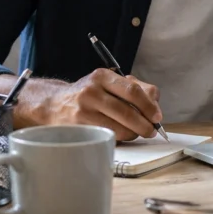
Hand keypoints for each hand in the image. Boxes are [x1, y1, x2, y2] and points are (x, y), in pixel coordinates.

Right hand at [38, 69, 162, 140]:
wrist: (54, 104)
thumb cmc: (89, 94)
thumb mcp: (108, 82)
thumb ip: (134, 88)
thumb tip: (155, 103)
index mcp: (102, 76)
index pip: (132, 90)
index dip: (149, 106)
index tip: (157, 116)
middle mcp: (91, 91)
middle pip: (127, 111)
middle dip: (145, 124)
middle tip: (152, 131)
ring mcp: (83, 110)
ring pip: (119, 127)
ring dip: (134, 133)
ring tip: (138, 133)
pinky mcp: (79, 127)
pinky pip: (108, 135)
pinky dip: (120, 137)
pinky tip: (122, 134)